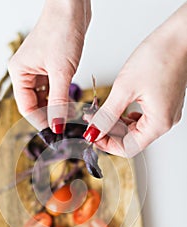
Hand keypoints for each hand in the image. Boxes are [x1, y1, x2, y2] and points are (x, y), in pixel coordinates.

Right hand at [8, 0, 90, 131]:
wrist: (72, 7)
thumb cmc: (61, 30)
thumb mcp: (61, 72)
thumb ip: (59, 102)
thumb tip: (57, 126)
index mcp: (20, 73)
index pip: (26, 107)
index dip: (40, 121)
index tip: (54, 132)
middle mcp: (26, 73)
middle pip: (35, 104)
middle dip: (49, 116)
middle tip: (64, 127)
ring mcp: (38, 70)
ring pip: (45, 98)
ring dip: (57, 107)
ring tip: (70, 116)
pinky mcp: (51, 67)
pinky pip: (53, 89)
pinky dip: (62, 97)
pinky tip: (71, 103)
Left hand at [83, 3, 186, 156]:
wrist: (179, 36)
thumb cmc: (160, 56)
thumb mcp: (125, 88)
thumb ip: (107, 115)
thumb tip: (94, 132)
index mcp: (159, 123)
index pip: (128, 148)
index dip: (107, 145)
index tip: (92, 135)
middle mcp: (165, 122)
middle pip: (131, 140)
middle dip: (109, 132)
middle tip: (91, 122)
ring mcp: (165, 113)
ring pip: (135, 130)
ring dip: (116, 124)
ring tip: (100, 113)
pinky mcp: (163, 104)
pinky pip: (142, 119)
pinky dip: (126, 116)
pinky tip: (116, 108)